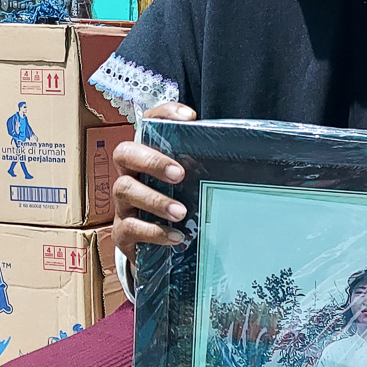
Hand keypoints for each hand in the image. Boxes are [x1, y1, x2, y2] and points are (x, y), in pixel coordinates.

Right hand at [112, 102, 195, 262]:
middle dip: (152, 160)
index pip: (148, 124)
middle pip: (125, 153)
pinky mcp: (122, 232)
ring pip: (125, 189)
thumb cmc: (176, 209)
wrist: (155, 251)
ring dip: (155, 200)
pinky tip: (176, 237)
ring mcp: (123, 203)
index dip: (164, 115)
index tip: (190, 117)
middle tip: (179, 173)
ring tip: (181, 212)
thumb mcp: (190, 188)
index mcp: (148, 158)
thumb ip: (203, 172)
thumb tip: (244, 161)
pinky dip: (154, 232)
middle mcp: (130, 175)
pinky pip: (130, 227)